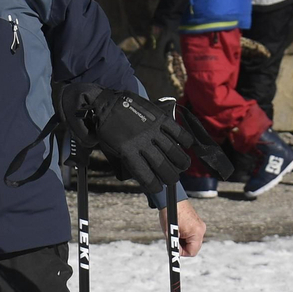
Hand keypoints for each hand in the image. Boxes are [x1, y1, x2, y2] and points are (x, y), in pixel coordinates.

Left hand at [58, 84, 195, 196]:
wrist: (105, 103)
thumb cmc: (107, 130)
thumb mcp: (111, 149)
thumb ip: (127, 161)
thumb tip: (145, 173)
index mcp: (127, 152)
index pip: (145, 175)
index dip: (154, 185)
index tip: (159, 188)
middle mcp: (141, 142)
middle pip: (162, 165)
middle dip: (170, 177)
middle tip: (173, 179)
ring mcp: (151, 129)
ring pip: (172, 149)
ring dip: (181, 161)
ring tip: (184, 166)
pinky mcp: (158, 117)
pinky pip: (175, 130)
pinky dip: (184, 138)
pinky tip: (187, 144)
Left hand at [157, 199, 206, 256]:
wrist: (172, 199)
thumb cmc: (171, 213)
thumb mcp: (170, 233)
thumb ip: (174, 245)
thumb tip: (176, 254)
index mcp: (197, 233)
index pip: (192, 252)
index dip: (182, 252)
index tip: (174, 248)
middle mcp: (201, 229)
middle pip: (194, 247)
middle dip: (183, 246)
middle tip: (173, 240)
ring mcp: (200, 226)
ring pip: (192, 241)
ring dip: (183, 241)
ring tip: (175, 233)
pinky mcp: (197, 223)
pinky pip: (192, 234)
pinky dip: (185, 235)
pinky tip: (178, 229)